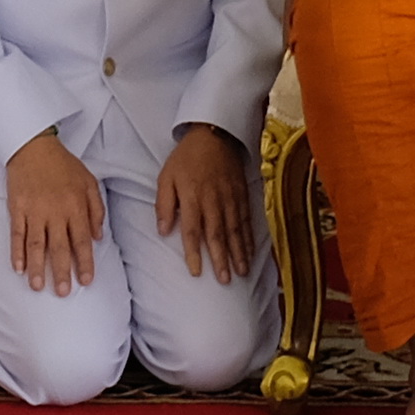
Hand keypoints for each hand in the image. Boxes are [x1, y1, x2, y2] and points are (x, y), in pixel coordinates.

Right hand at [2, 131, 106, 296]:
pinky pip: (17, 234)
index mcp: (76, 207)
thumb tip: (98, 237)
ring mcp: (35, 211)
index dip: (85, 263)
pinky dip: (17, 252)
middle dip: (62, 272)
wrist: (34, 147)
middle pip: (60, 247)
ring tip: (37, 287)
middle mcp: (56, 212)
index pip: (82, 241)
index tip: (86, 282)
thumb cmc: (64, 165)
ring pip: (37, 244)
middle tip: (63, 293)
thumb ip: (96, 210)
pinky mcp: (17, 208)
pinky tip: (17, 268)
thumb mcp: (89, 182)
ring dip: (37, 267)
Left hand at [152, 125, 258, 283]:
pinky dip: (249, 238)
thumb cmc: (186, 157)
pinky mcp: (242, 195)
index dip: (194, 252)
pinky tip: (251, 253)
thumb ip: (164, 204)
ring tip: (241, 272)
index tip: (197, 272)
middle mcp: (213, 200)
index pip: (192, 230)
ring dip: (239, 253)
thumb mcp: (166, 176)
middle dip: (221, 259)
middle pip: (217, 234)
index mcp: (192, 197)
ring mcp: (230, 198)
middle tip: (225, 280)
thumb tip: (162, 230)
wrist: (214, 134)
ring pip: (235, 230)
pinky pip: (246, 220)